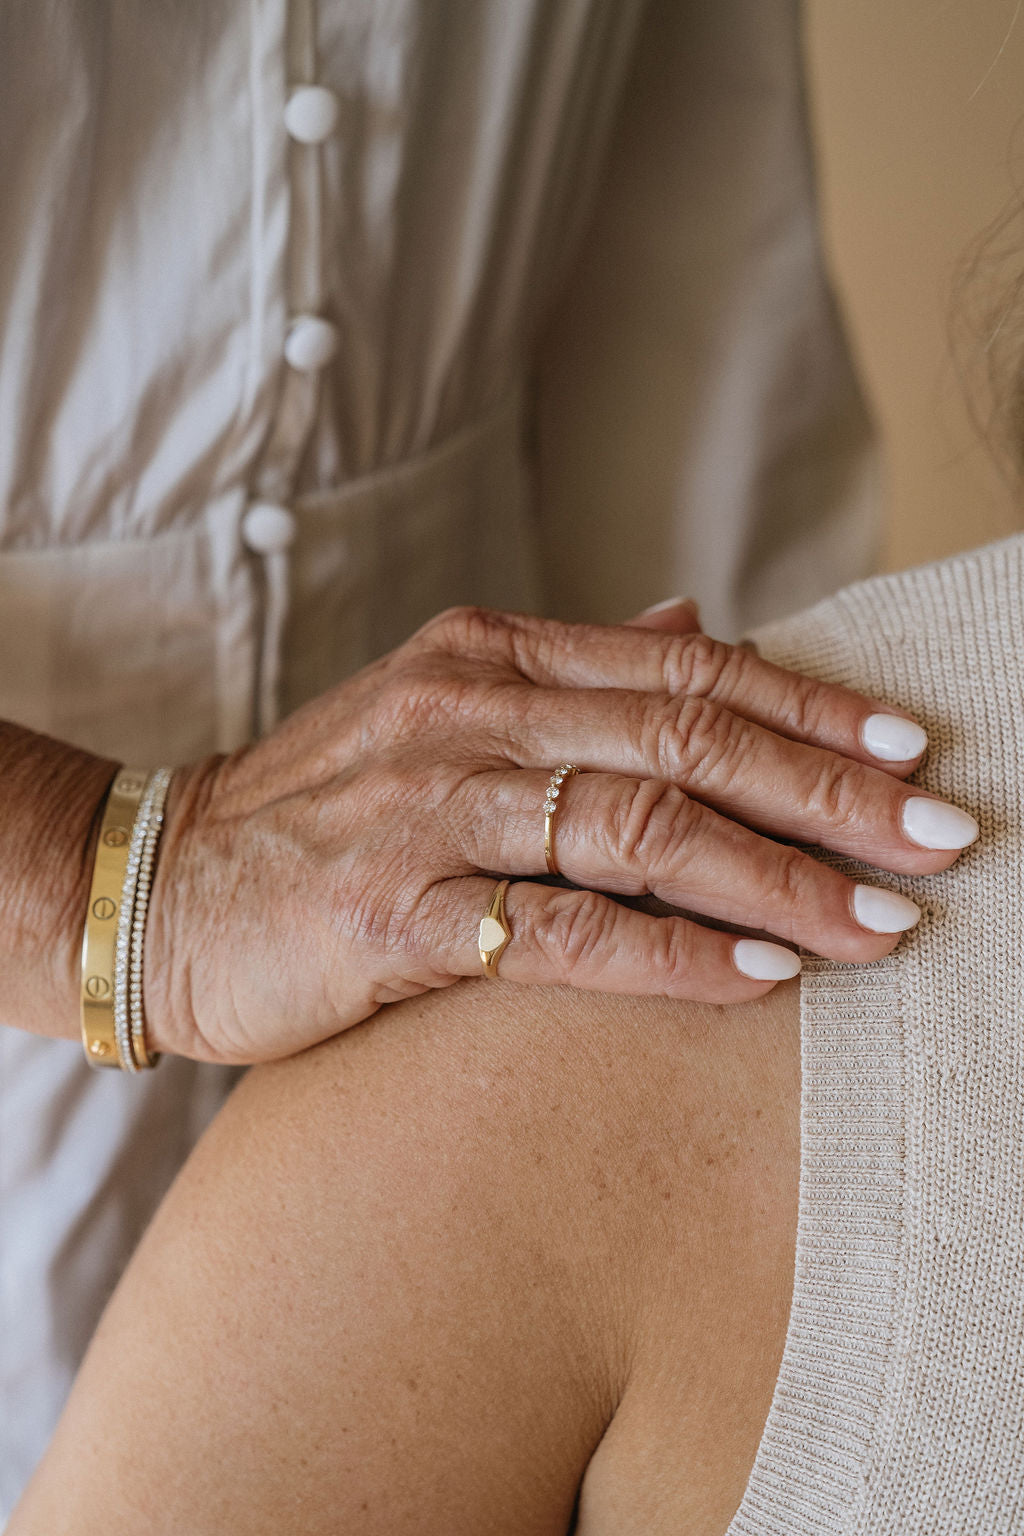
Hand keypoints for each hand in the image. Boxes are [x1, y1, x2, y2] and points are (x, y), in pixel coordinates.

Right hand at [146, 603, 976, 1062]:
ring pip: (641, 829)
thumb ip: (574, 672)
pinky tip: (762, 977)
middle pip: (686, 739)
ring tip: (882, 925)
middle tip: (939, 836)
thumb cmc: (324, 805)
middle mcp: (471, 713)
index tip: (910, 745)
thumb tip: (695, 619)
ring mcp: (433, 810)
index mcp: (493, 655)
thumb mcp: (444, 706)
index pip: (684, 667)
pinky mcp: (396, 914)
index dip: (808, 703)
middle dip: (828, 791)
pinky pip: (564, 934)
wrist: (165, 884)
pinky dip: (672, 955)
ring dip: (777, 879)